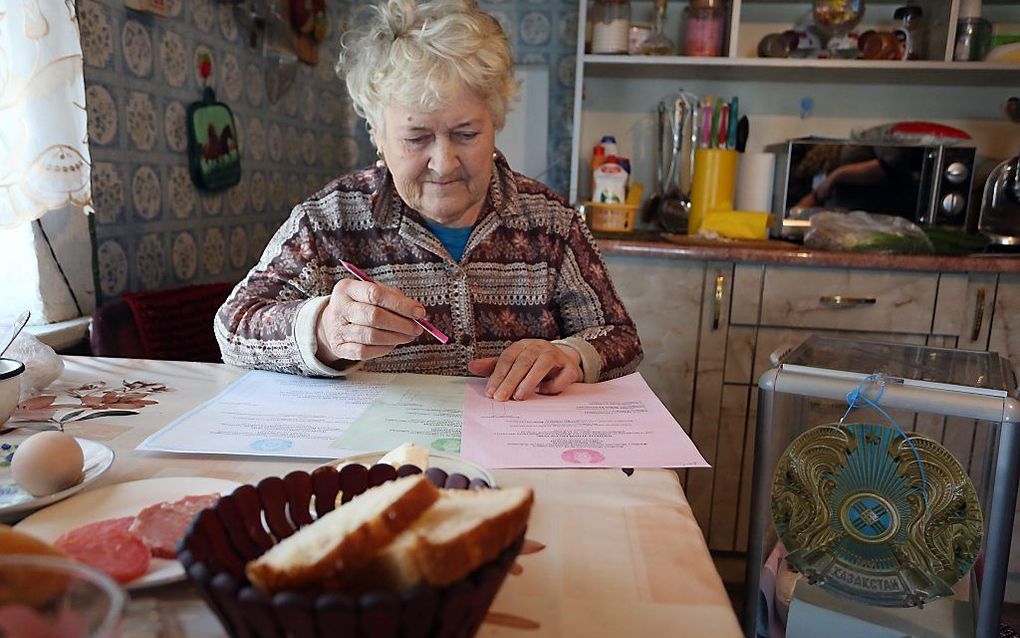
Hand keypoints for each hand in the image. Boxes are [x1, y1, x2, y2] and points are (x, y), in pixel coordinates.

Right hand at [315, 278, 424, 364]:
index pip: (376, 294)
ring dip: (395, 337)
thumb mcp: (372, 292)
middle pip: (374, 316)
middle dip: (401, 324)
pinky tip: (392, 344)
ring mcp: (337, 329)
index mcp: (347, 288)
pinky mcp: (339, 347)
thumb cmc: (360, 305)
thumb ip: (394, 298)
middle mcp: (339, 308)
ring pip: (371, 336)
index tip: (419, 312)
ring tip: (408, 336)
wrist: (332, 322)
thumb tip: (416, 312)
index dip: (401, 305)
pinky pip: (365, 351)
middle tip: (417, 328)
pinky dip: (383, 349)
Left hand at [467, 339, 581, 400]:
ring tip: (519, 396)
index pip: (507, 358)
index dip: (498, 375)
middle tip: (500, 398)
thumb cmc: (534, 364)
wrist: (565, 362)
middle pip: (522, 362)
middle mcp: (539, 347)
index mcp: (523, 345)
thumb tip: (471, 366)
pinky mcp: (570, 368)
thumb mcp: (513, 363)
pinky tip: (543, 393)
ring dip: (529, 381)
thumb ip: (494, 366)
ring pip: (542, 365)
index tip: (490, 392)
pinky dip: (552, 386)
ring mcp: (556, 355)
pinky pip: (562, 377)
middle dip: (510, 381)